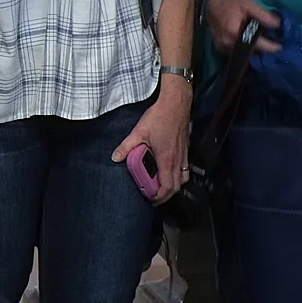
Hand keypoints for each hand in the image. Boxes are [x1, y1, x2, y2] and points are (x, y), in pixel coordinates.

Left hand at [115, 80, 192, 202]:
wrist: (176, 103)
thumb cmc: (160, 116)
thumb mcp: (139, 132)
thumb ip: (126, 146)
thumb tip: (115, 157)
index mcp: (166, 159)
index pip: (166, 187)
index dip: (159, 197)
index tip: (149, 199)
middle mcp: (177, 160)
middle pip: (176, 187)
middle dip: (165, 196)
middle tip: (154, 197)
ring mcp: (183, 155)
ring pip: (183, 179)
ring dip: (173, 186)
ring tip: (161, 186)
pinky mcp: (185, 149)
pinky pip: (185, 169)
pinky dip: (178, 175)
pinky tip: (168, 171)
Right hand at [203, 0, 282, 54]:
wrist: (209, 3)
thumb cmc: (229, 2)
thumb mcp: (248, 3)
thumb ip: (263, 15)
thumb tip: (279, 25)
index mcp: (234, 32)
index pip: (257, 45)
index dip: (271, 47)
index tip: (283, 48)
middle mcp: (227, 44)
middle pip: (251, 52)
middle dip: (265, 51)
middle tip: (277, 47)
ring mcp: (222, 49)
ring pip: (244, 55)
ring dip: (256, 51)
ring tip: (268, 47)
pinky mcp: (221, 50)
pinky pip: (237, 53)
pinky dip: (246, 50)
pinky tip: (254, 45)